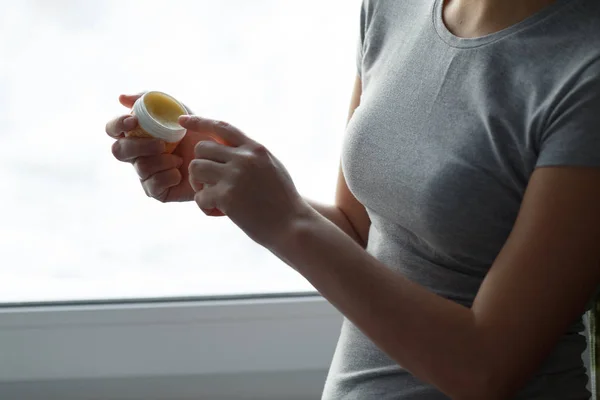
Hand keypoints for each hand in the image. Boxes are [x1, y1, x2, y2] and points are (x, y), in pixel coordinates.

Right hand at [105, 94, 220, 203]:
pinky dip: (168, 176)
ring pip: (140, 167)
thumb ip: (152, 100)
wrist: (220, 159)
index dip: (117, 124)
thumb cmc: (197, 132)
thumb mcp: (178, 110)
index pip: (114, 129)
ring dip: (162, 160)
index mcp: (138, 134)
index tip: (133, 121)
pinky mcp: (157, 191)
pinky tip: (181, 173)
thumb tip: (121, 98)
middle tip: (161, 144)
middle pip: (118, 151)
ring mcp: (146, 174)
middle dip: (138, 146)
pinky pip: (152, 185)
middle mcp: (138, 155)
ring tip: (180, 158)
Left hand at [181, 115, 311, 247]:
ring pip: (196, 168)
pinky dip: (204, 204)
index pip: (222, 127)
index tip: (182, 120)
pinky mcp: (227, 197)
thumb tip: (229, 148)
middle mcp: (244, 158)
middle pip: (202, 148)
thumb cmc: (283, 201)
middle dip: (200, 164)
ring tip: (210, 195)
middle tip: (206, 182)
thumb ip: (252, 156)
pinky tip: (217, 211)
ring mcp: (235, 176)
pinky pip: (200, 195)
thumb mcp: (272, 167)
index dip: (200, 121)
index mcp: (255, 149)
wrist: (292, 225)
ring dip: (198, 183)